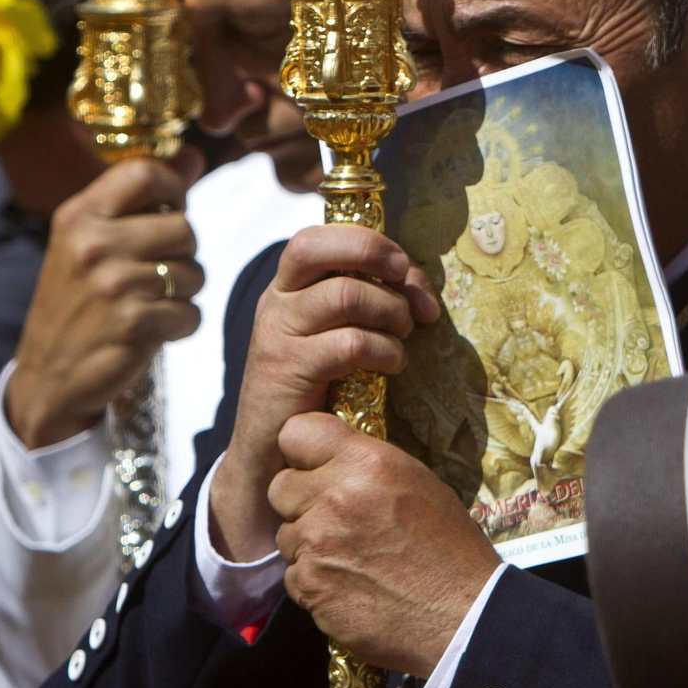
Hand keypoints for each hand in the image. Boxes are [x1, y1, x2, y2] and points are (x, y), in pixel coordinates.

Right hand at [7, 156, 203, 447]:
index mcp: (79, 215)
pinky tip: (151, 330)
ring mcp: (113, 285)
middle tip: (153, 274)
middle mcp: (92, 244)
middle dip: (182, 255)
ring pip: (195, 272)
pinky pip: (192, 313)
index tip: (170, 211)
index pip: (146, 172)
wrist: (50, 375)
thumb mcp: (94, 241)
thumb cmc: (79, 300)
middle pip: (185, 228)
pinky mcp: (134, 323)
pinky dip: (181, 325)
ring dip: (183, 293)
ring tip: (148, 303)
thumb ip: (144, 198)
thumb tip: (194, 154)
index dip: (174, 189)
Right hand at [209, 225, 438, 562]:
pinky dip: (386, 351)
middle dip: (378, 258)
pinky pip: (351, 343)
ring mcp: (277, 333)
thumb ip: (368, 300)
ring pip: (347, 294)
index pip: (318, 235)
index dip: (368, 241)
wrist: (273, 453)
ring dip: (391, 313)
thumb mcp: (339, 333)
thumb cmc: (319, 389)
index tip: (403, 267)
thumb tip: (413, 281)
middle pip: (319, 247)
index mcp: (290, 286)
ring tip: (402, 337)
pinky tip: (393, 365)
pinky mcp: (287, 369)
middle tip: (410, 293)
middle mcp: (278, 301)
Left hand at [271, 413, 499, 678]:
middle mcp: (335, 497)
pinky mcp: (308, 584)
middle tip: (334, 516)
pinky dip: (314, 578)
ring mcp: (317, 543)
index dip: (302, 450)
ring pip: (285, 532)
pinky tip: (348, 584)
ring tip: (350, 555)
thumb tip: (331, 460)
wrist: (461, 613)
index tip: (313, 463)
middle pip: (280, 486)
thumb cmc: (450, 546)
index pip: (296, 432)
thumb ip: (367, 467)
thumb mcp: (419, 484)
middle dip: (301, 500)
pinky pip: (292, 572)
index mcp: (368, 463)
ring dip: (307, 542)